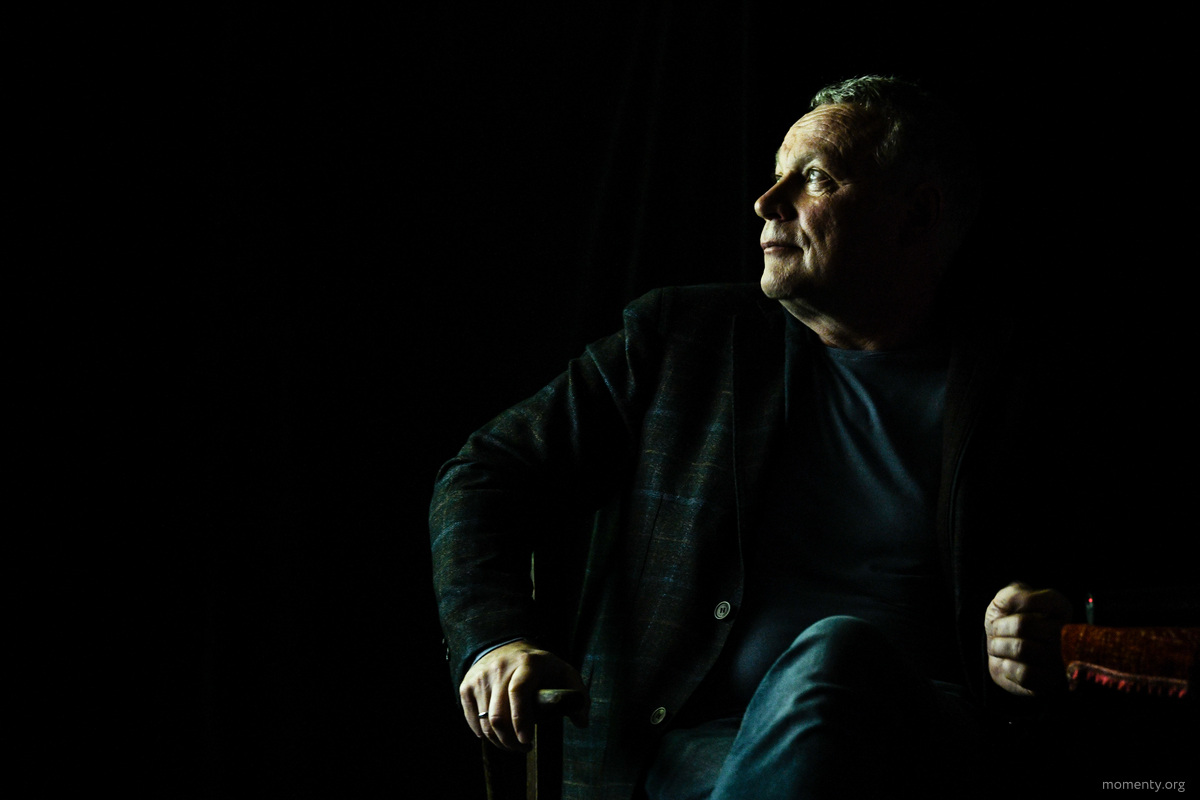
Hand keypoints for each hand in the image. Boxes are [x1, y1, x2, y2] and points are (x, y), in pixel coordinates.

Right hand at [459, 641, 586, 750]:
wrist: (505, 647)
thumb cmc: (539, 667)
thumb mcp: (563, 672)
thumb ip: (577, 695)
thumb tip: (582, 722)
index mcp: (527, 664)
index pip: (518, 692)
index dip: (521, 721)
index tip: (527, 741)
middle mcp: (500, 668)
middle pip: (498, 715)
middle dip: (511, 740)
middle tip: (523, 748)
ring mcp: (480, 677)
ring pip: (485, 721)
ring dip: (499, 741)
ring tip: (512, 744)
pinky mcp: (466, 686)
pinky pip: (472, 720)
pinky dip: (483, 734)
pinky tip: (496, 735)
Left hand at [984, 582, 1071, 696]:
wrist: (999, 649)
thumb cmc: (1006, 621)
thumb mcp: (1005, 600)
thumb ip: (1013, 595)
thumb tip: (1023, 604)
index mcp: (1060, 607)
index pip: (1031, 600)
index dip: (1009, 606)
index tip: (1007, 613)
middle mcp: (1068, 633)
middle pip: (1023, 625)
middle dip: (999, 628)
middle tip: (997, 632)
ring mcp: (1062, 660)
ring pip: (1022, 649)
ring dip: (999, 647)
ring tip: (1000, 647)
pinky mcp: (1051, 682)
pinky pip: (1025, 675)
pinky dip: (1007, 668)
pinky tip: (1008, 663)